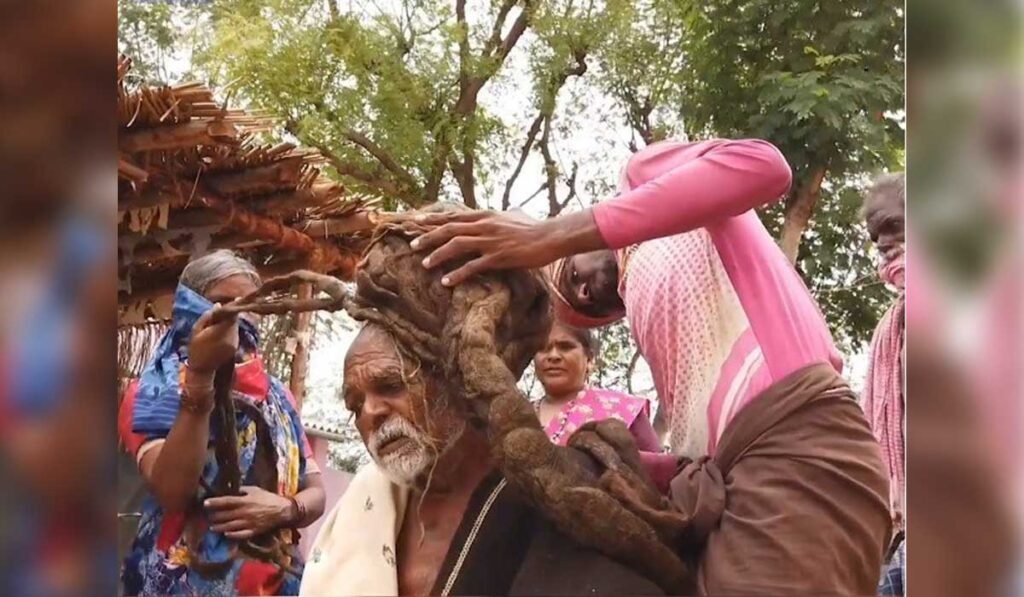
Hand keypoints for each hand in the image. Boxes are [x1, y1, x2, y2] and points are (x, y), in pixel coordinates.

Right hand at [187, 305, 238, 374]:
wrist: (202, 369)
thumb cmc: (195, 348)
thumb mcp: (196, 330)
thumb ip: (207, 317)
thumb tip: (218, 305)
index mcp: (220, 331)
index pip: (232, 315)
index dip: (234, 307)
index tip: (235, 299)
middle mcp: (231, 336)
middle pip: (235, 320)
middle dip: (229, 315)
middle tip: (220, 313)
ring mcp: (235, 342)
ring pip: (235, 326)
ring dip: (229, 323)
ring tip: (218, 324)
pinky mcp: (236, 347)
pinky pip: (234, 333)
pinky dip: (229, 330)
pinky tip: (220, 333)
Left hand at [205, 486, 292, 539]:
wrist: (283, 510)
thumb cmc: (269, 498)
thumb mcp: (256, 490)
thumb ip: (243, 489)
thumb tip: (233, 489)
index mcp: (245, 501)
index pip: (226, 502)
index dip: (215, 503)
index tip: (205, 503)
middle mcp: (244, 513)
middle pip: (225, 516)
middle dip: (214, 516)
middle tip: (207, 517)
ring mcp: (248, 523)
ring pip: (229, 526)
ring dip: (219, 527)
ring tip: (212, 527)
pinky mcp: (253, 531)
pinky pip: (240, 535)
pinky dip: (231, 535)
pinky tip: (226, 534)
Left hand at [409, 209, 603, 286]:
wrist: (550, 236)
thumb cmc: (534, 227)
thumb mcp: (513, 216)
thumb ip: (502, 215)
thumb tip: (503, 211)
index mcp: (486, 215)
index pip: (453, 216)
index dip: (433, 219)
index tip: (415, 221)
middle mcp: (485, 225)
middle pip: (450, 229)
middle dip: (428, 236)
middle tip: (412, 244)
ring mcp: (491, 241)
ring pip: (457, 245)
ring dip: (438, 254)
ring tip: (424, 264)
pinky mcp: (499, 257)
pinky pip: (473, 266)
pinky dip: (457, 274)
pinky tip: (446, 282)